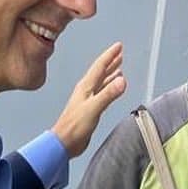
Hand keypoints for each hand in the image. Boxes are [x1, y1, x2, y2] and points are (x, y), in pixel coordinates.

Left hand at [52, 42, 125, 157]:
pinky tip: (113, 88)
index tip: (119, 46)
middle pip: (100, 71)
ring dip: (110, 73)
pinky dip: (109, 87)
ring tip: (119, 67)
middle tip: (120, 52)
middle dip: (110, 61)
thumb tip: (122, 80)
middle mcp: (86, 90)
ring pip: (101, 81)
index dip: (110, 56)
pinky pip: (102, 92)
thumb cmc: (75, 126)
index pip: (100, 66)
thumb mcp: (94, 108)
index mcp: (86, 87)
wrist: (64, 142)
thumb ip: (108, 94)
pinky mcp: (90, 109)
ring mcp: (88, 99)